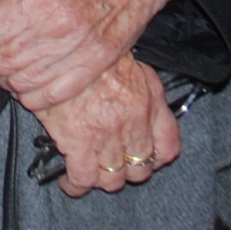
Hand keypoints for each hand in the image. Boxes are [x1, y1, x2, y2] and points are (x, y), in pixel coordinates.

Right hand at [33, 58, 181, 198]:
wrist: (62, 44)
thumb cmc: (92, 53)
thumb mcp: (133, 65)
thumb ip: (148, 94)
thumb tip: (147, 121)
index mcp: (148, 102)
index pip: (168, 148)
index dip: (156, 160)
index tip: (146, 159)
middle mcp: (133, 122)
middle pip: (140, 169)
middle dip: (127, 171)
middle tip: (113, 165)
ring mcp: (106, 135)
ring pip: (113, 179)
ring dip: (103, 180)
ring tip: (91, 173)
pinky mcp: (78, 142)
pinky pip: (83, 179)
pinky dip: (77, 186)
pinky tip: (70, 182)